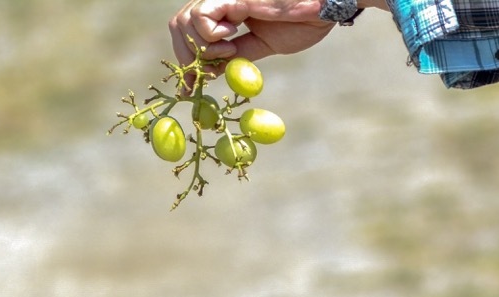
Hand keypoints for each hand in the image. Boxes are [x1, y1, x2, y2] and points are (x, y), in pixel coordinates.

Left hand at [169, 0, 336, 65]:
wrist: (321, 10)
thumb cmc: (298, 23)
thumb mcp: (260, 46)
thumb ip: (235, 57)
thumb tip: (211, 72)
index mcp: (224, 13)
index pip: (186, 32)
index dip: (184, 59)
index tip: (189, 87)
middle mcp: (219, 2)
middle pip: (177, 27)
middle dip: (187, 57)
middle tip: (210, 71)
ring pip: (183, 22)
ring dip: (202, 47)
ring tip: (229, 51)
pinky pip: (200, 17)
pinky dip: (210, 36)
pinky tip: (232, 37)